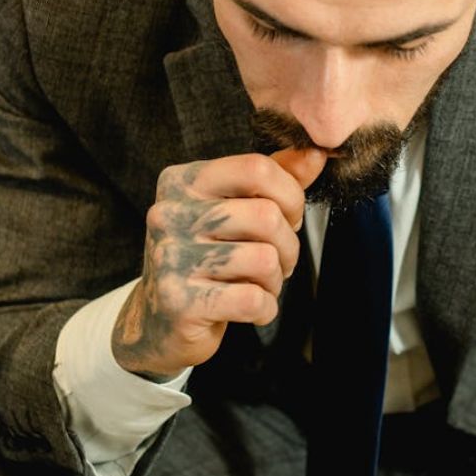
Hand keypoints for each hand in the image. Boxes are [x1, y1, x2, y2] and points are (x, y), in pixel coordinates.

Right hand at [112, 148, 326, 379]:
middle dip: (288, 246)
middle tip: (278, 263)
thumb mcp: (233, 211)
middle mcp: (169, 214)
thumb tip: (315, 153)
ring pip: (264, 260)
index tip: (287, 219)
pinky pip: (252, 299)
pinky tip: (249, 309)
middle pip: (266, 216)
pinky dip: (264, 309)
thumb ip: (274, 179)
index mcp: (182, 182)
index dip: (290, 197)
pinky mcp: (180, 302)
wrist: (160, 322)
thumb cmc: (206, 259)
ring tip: (259, 285)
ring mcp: (170, 258)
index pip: (257, 168)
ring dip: (275, 281)